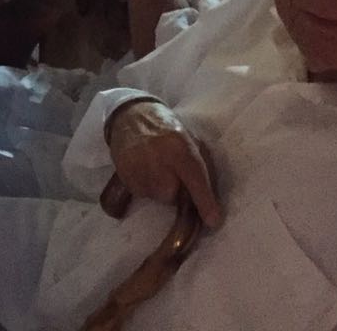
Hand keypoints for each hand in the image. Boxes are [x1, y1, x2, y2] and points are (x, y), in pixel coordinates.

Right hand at [104, 98, 221, 227]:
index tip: (212, 221)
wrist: (132, 115)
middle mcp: (158, 158)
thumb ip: (203, 168)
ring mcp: (138, 166)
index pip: (195, 180)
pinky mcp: (124, 172)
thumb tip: (211, 205)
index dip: (205, 202)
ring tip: (156, 166)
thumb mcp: (193, 141)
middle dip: (176, 191)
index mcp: (180, 147)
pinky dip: (145, 185)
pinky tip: (143, 167)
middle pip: (172, 196)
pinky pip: (141, 192)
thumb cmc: (170, 130)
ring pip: (156, 196)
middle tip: (173, 171)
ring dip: (160, 188)